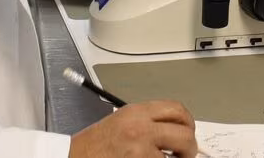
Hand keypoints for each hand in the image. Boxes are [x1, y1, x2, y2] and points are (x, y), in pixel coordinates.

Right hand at [69, 100, 197, 157]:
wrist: (73, 157)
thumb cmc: (93, 145)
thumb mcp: (121, 121)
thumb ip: (147, 122)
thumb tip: (175, 130)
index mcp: (136, 112)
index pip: (177, 110)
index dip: (188, 123)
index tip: (188, 132)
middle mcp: (141, 128)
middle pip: (184, 134)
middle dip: (190, 148)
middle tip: (185, 155)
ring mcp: (140, 150)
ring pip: (176, 157)